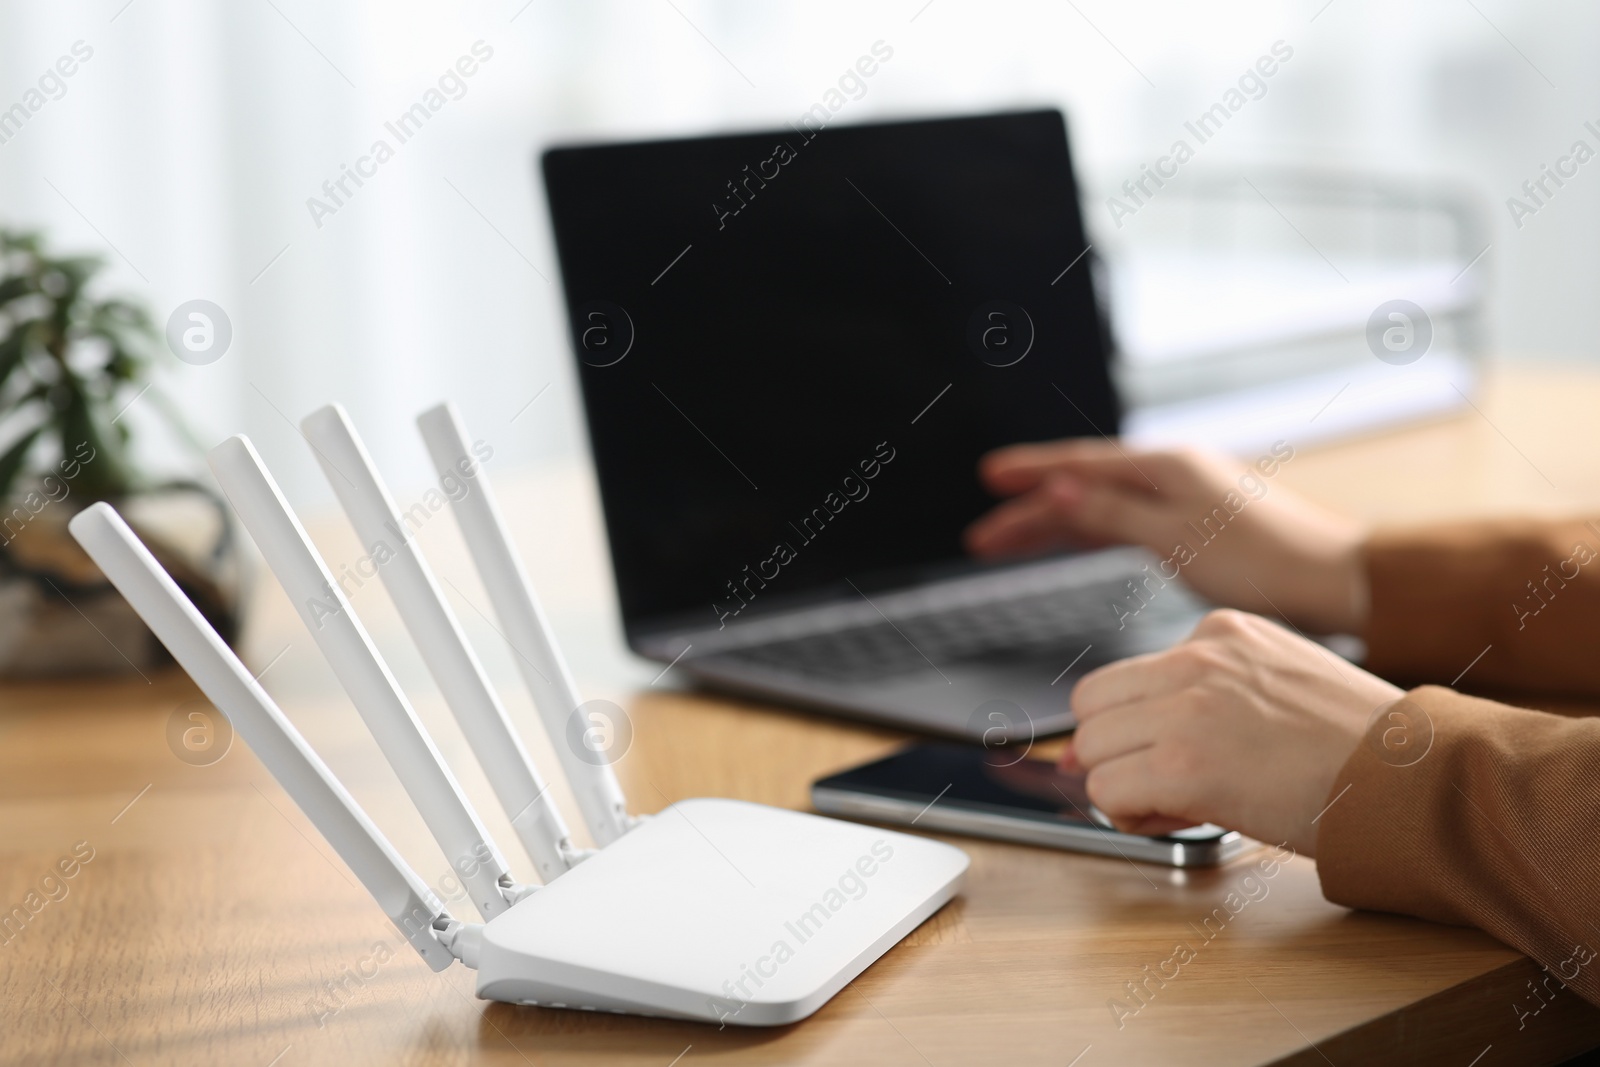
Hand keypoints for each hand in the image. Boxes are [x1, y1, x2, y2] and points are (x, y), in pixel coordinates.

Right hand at [964, 440, 1368, 633]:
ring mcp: (1183, 501)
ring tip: (1008, 542)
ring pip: (1099, 508)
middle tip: (983, 531)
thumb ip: (1112, 513)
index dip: (1030, 472)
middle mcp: (1172, 476)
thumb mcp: (1177, 537)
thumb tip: (1056, 492)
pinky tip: (1073, 539)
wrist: (1335, 582)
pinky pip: (1123, 524)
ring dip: (1054, 525)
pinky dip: (1088, 533)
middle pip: (1082, 488)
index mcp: (1166, 467)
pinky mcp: (1194, 529)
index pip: (1080, 466)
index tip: (989, 476)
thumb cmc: (1267, 560)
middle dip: (1029, 510)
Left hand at [1062, 609, 1402, 854]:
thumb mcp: (1278, 684)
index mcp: (1221, 630)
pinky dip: (1131, 815)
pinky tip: (1183, 816)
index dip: (1131, 729)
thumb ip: (1204, 694)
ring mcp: (1189, 707)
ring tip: (1180, 803)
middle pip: (1090, 707)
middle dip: (1113, 754)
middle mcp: (1198, 657)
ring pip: (1090, 749)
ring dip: (1122, 786)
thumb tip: (1113, 736)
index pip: (1123, 676)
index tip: (1161, 757)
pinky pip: (1108, 790)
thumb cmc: (1358, 748)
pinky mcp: (1186, 763)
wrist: (1417, 777)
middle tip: (1161, 785)